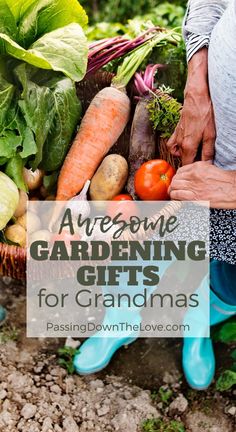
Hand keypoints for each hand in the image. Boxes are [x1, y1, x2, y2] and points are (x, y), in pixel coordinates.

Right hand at [167, 49, 215, 165]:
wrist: (195, 96)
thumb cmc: (204, 113)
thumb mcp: (211, 135)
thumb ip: (208, 152)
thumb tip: (207, 165)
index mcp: (188, 147)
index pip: (187, 166)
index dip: (194, 169)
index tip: (201, 168)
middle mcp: (179, 144)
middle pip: (184, 160)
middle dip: (192, 162)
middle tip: (202, 157)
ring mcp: (176, 137)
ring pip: (178, 153)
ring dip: (185, 155)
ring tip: (195, 152)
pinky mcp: (176, 131)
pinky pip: (172, 145)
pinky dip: (176, 148)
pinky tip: (185, 145)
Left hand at [169, 162, 235, 208]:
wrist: (234, 189)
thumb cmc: (226, 181)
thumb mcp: (211, 169)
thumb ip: (199, 171)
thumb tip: (190, 177)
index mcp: (198, 166)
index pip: (180, 171)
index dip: (177, 178)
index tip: (178, 182)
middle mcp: (194, 174)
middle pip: (175, 178)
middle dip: (173, 185)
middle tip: (174, 190)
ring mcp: (193, 185)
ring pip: (174, 186)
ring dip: (173, 191)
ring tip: (174, 195)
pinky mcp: (195, 196)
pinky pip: (178, 195)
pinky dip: (175, 198)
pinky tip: (177, 200)